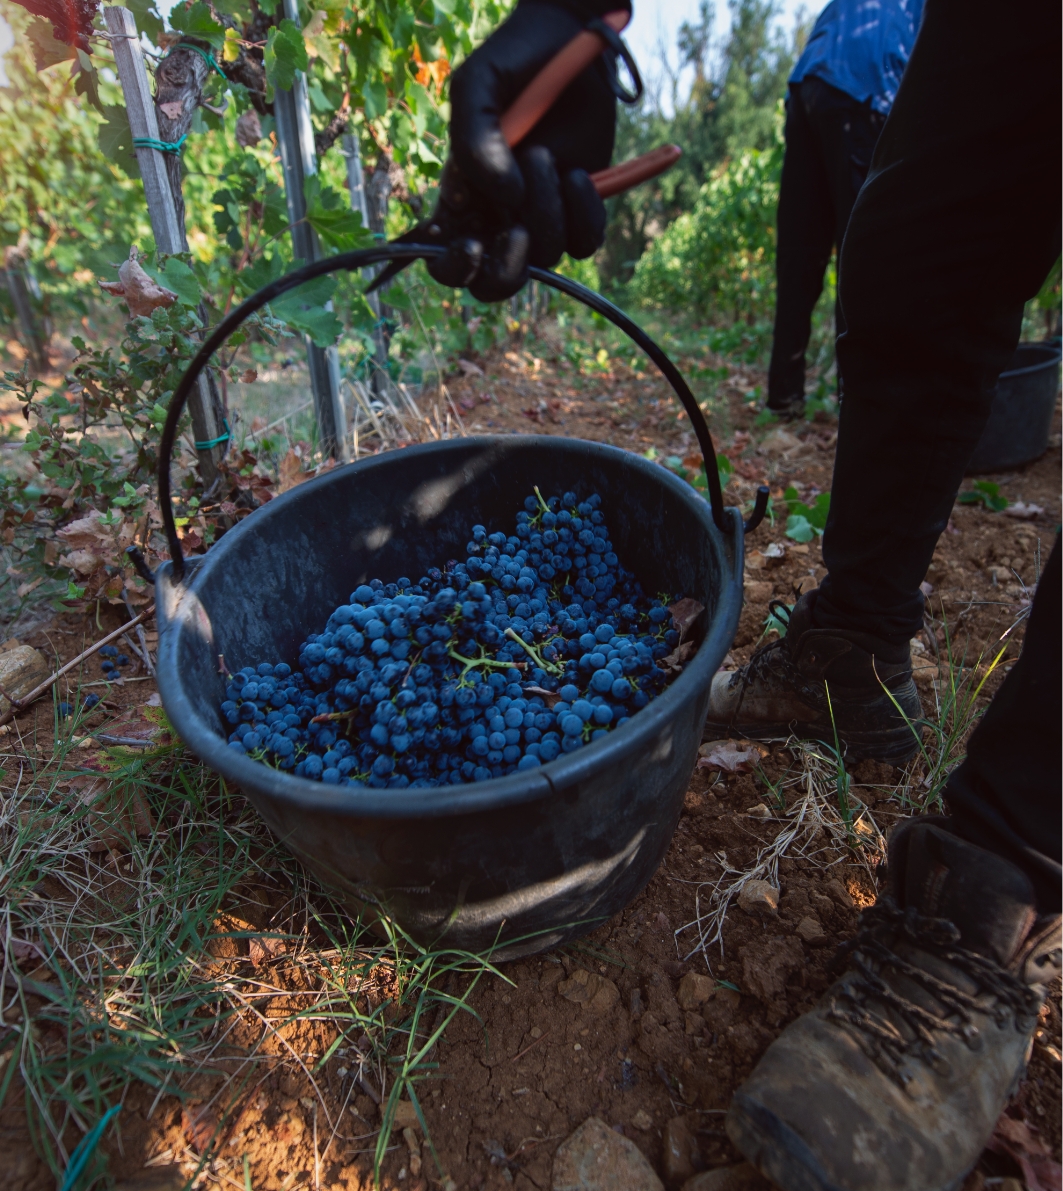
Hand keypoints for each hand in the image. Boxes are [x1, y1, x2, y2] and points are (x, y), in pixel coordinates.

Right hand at [426, 0, 627, 300]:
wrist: (569, 41)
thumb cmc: (513, 62)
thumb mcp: (477, 88)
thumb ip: (473, 142)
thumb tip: (504, 200)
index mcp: (462, 199)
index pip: (446, 263)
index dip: (454, 269)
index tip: (473, 244)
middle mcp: (499, 217)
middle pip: (496, 284)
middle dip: (506, 269)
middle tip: (517, 230)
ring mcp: (542, 216)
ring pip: (545, 256)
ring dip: (546, 210)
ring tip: (546, 154)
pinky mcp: (581, 210)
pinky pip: (586, 242)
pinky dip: (585, 212)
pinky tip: (578, 173)